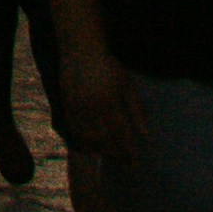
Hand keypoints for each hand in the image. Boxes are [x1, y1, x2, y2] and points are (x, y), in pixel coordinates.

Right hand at [61, 43, 144, 163]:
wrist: (80, 47)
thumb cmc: (108, 65)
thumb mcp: (127, 83)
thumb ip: (137, 108)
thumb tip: (147, 135)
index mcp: (109, 99)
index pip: (120, 132)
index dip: (128, 149)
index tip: (135, 161)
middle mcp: (91, 105)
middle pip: (104, 139)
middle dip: (116, 154)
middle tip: (126, 164)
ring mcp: (76, 105)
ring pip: (87, 137)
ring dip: (100, 151)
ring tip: (112, 157)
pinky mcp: (65, 103)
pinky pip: (74, 129)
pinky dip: (83, 141)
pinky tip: (93, 147)